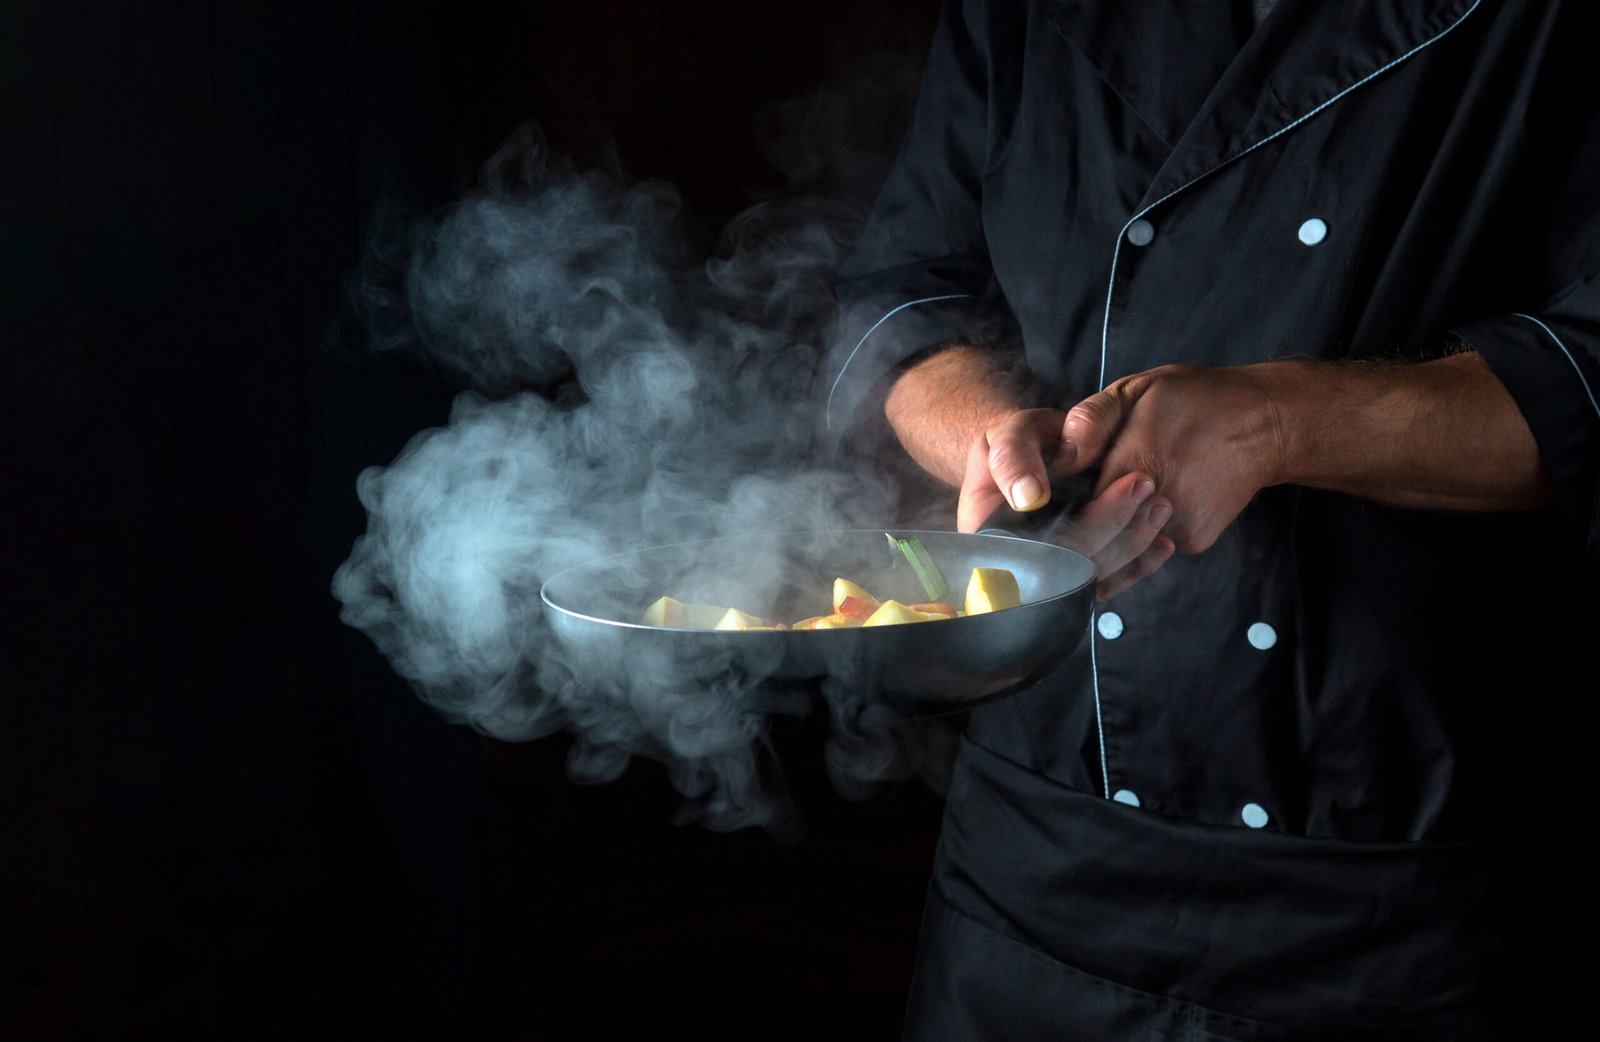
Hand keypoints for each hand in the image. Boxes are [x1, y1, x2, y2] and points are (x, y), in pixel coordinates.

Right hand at [956, 409, 1175, 599]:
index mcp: (992, 538)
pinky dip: (1140, 564)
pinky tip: (1162, 544)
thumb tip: (1029, 496)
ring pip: (1095, 576)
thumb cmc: (1017, 445)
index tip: (1119, 486)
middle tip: (1146, 487)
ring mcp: (1053, 569)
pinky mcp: (1080, 568)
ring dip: (1134, 546)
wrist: (1033, 454)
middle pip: (1072, 567)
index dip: (1083, 529)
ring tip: (1160, 505)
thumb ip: (1011, 458)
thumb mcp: (1005, 437)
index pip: (1038, 551)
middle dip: (1115, 530)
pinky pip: (1110, 579)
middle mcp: (1021, 564)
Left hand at [1064, 364, 1284, 554]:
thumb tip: (1062, 457)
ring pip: (1123, 551)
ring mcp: (1181, 527)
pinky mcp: (1196, 540)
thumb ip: (1092, 420)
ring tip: (1098, 521)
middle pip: (1099, 540)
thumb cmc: (1197, 400)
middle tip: (1067, 526)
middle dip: (1079, 535)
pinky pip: (1150, 549)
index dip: (1063, 508)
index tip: (1054, 504)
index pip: (1081, 509)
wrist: (1265, 424)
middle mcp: (1161, 503)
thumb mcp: (1138, 391)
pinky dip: (1138, 538)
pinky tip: (1136, 517)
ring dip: (1106, 542)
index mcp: (1139, 463)